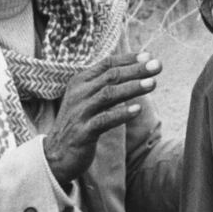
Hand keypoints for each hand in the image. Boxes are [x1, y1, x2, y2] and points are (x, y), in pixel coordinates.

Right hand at [43, 52, 160, 186]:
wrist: (55, 155)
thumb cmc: (78, 123)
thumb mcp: (88, 99)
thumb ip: (105, 85)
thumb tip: (135, 72)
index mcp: (80, 81)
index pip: (107, 64)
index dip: (128, 59)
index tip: (149, 56)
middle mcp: (79, 93)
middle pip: (111, 76)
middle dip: (136, 70)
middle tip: (158, 66)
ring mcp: (80, 112)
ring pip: (108, 95)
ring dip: (132, 88)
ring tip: (153, 84)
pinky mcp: (82, 132)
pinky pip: (104, 120)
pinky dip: (121, 114)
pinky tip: (137, 110)